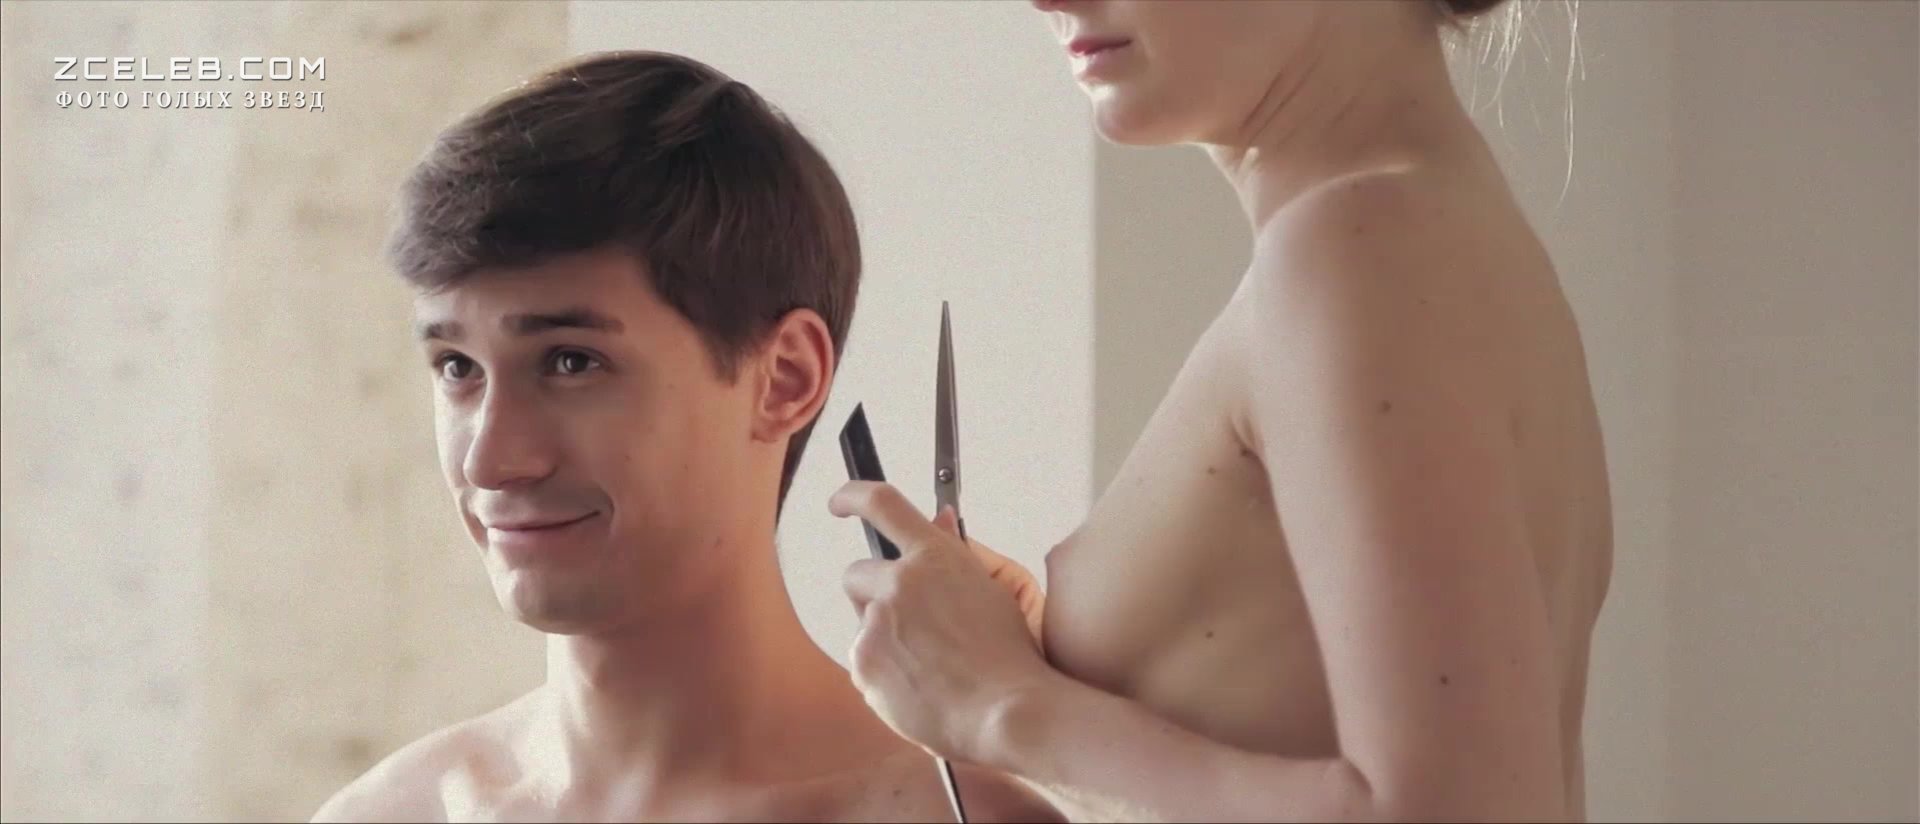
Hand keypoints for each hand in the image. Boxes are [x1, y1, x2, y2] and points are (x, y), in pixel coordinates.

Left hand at [832, 480, 1059, 762]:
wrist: (1006, 711)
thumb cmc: (1008, 657)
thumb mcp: (991, 590)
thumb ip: (954, 555)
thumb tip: (937, 520)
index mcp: (935, 557)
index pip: (881, 503)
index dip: (853, 496)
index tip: (841, 502)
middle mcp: (900, 583)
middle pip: (857, 574)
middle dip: (872, 595)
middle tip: (905, 624)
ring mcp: (877, 623)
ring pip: (863, 624)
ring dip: (882, 638)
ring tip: (926, 666)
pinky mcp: (864, 662)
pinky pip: (863, 663)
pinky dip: (883, 674)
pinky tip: (919, 688)